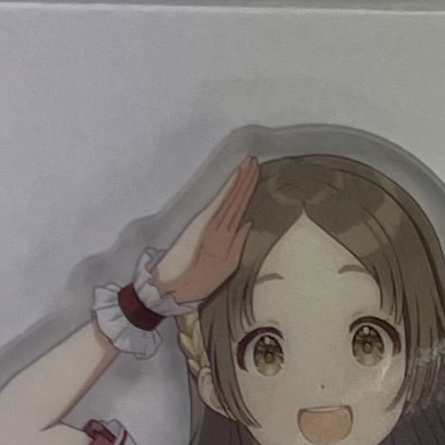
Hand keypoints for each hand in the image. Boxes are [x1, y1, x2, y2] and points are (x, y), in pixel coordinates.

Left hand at [154, 157, 259, 305]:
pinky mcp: (208, 229)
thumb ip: (239, 241)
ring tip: (245, 167)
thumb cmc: (211, 278)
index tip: (254, 169)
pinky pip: (222, 207)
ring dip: (237, 183)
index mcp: (226, 233)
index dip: (247, 186)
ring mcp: (213, 226)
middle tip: (252, 160)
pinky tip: (233, 187)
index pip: (239, 204)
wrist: (189, 285)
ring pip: (228, 199)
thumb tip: (248, 222)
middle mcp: (219, 226)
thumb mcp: (231, 264)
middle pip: (234, 198)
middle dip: (243, 179)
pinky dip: (229, 194)